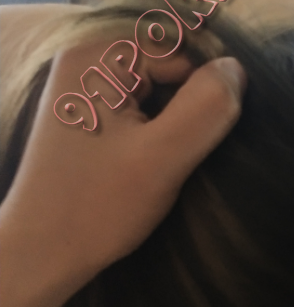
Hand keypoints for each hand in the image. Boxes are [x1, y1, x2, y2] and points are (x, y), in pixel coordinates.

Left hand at [0, 37, 245, 306]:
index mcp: (98, 56)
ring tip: (159, 165)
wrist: (42, 254)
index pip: (182, 52)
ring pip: (158, 91)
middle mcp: (86, 61)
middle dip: (187, 108)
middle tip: (174, 157)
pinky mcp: (88, 118)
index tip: (195, 141)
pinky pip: (141, 110)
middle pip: (169, 67)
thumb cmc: (97, 206)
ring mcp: (85, 90)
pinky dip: (155, 135)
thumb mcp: (163, 157)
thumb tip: (238, 68)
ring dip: (173, 126)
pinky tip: (146, 167)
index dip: (203, 93)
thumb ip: (207, 107)